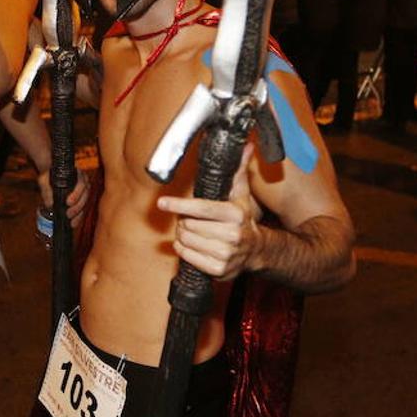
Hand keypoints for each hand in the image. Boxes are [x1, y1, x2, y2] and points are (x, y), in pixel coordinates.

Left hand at [37, 168, 91, 228]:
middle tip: (68, 214)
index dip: (76, 194)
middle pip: (85, 195)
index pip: (81, 183)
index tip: (68, 202)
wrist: (51, 175)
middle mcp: (84, 182)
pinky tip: (73, 223)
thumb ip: (46, 190)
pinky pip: (83, 209)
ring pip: (85, 203)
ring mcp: (84, 191)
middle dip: (77, 207)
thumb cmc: (49, 175)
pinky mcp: (82, 200)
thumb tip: (50, 204)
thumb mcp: (45, 179)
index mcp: (77, 174)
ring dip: (79, 214)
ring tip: (71, 222)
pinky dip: (79, 217)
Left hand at [156, 145, 262, 279]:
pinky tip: (192, 245)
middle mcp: (231, 235)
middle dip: (183, 220)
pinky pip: (186, 256)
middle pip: (188, 224)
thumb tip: (245, 146)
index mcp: (235, 214)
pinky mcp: (217, 270)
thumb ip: (239, 170)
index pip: (201, 208)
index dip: (179, 205)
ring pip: (185, 240)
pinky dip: (183, 249)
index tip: (162, 202)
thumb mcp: (241, 195)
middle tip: (190, 218)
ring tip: (193, 231)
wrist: (255, 251)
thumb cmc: (242, 219)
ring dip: (182, 235)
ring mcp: (225, 254)